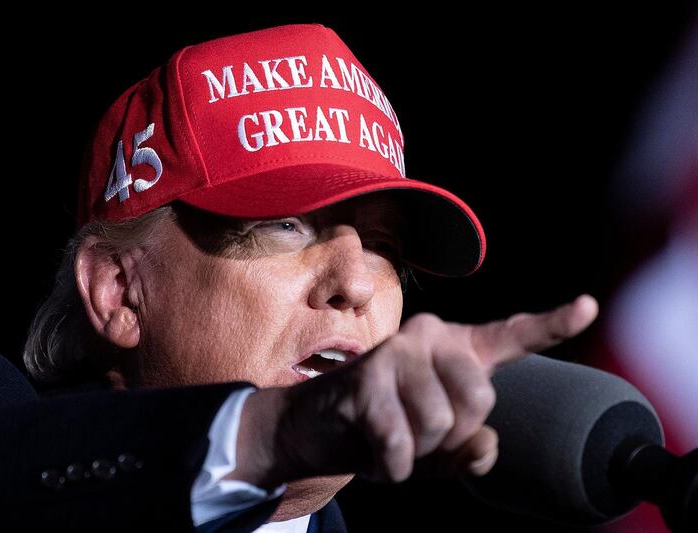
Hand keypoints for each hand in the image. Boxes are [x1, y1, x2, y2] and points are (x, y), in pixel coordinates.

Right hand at [229, 294, 598, 488]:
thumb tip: (488, 446)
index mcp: (453, 348)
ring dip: (417, 451)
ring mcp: (396, 353)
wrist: (316, 427)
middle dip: (453, 436)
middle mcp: (428, 336)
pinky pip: (402, 443)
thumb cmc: (383, 428)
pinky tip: (375, 453)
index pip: (510, 336)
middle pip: (479, 398)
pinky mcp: (366, 379)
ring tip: (392, 438)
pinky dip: (392, 466)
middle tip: (418, 435)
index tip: (590, 307)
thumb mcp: (435, 448)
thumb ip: (471, 450)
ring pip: (441, 423)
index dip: (553, 324)